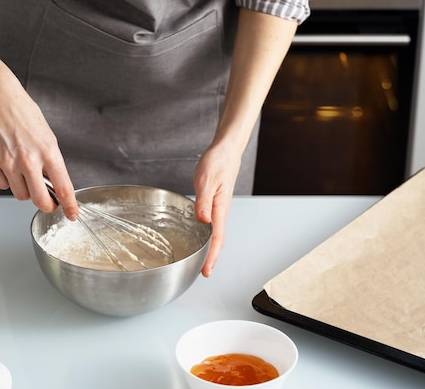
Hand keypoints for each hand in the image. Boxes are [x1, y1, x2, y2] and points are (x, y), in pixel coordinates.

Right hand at [0, 67, 78, 220]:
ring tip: (23, 172)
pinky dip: (6, 180)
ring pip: (20, 195)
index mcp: (48, 152)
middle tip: (47, 202)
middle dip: (46, 205)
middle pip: (40, 200)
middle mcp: (29, 160)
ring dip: (25, 190)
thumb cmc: (24, 115)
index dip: (69, 206)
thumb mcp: (48, 138)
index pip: (63, 187)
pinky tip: (7, 164)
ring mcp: (8, 162)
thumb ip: (51, 163)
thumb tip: (54, 185)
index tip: (72, 214)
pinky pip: (2, 185)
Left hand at [193, 143, 240, 276]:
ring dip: (209, 249)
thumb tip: (203, 220)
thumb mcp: (207, 179)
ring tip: (200, 262)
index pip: (217, 239)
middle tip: (202, 273)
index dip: (212, 256)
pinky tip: (199, 238)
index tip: (206, 271)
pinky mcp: (213, 204)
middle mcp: (220, 212)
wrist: (226, 151)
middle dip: (211, 258)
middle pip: (217, 241)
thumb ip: (204, 200)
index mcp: (220, 209)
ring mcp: (217, 208)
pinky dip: (205, 236)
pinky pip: (210, 225)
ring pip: (214, 234)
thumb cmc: (217, 162)